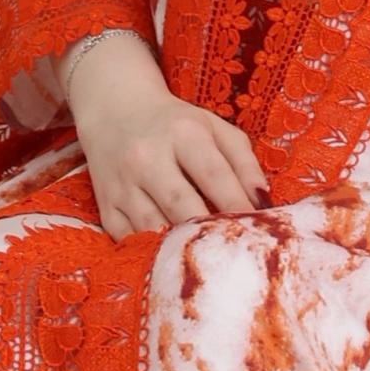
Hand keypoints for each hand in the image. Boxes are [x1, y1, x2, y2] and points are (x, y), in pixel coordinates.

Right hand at [64, 30, 270, 239]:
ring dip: (180, 248)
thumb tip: (263, 203)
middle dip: (210, 234)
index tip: (259, 231)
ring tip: (205, 259)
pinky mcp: (106, 206)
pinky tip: (171, 256)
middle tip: (234, 254)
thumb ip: (243, 162)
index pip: (213, 175)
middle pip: (181, 206)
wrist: (113, 111)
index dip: (237, 206)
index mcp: (181, 133)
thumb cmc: (175, 124)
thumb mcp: (213, 128)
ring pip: (153, 229)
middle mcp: (147, 158)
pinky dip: (151, 252)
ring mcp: (122, 184)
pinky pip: (129, 240)